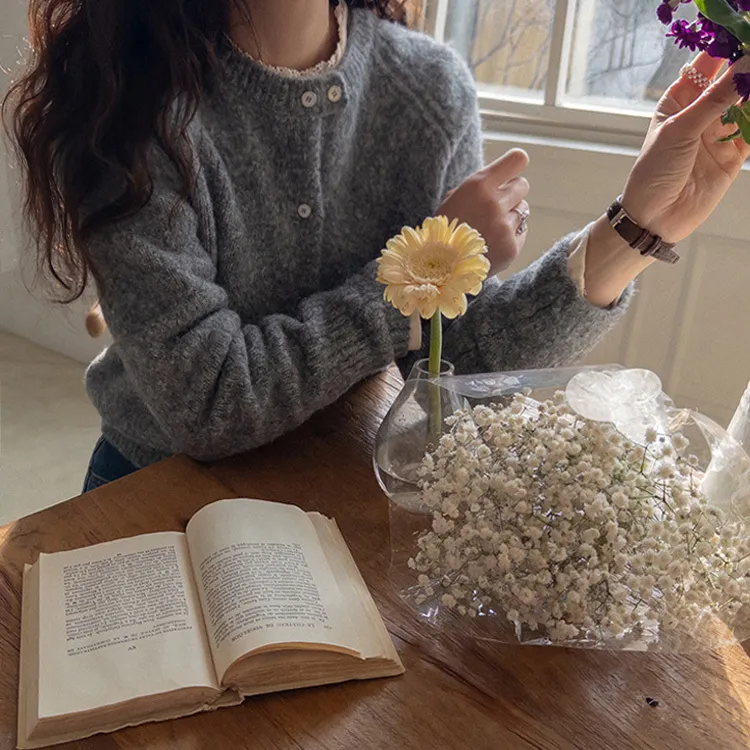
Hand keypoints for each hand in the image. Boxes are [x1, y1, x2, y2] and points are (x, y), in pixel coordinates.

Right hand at [439, 149, 529, 274]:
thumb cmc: (444, 230)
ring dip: (509, 215)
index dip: (515, 163)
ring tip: (488, 228)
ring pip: (522, 209)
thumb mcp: (453, 198)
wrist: (439, 269)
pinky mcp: (512, 247)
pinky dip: (509, 235)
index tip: (512, 169)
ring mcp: (505, 227)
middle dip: (512, 192)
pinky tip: (491, 243)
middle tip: (496, 204)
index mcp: (478, 185)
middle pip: (523, 185)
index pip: (517, 160)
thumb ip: (480, 186)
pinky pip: (521, 231)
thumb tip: (505, 178)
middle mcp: (495, 204)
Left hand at [622, 53, 749, 242]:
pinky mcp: (733, 155)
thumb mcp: (680, 130)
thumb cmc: (654, 172)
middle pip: (731, 81)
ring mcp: (718, 134)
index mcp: (678, 101)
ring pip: (747, 104)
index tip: (745, 35)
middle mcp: (700, 114)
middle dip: (746, 69)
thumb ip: (716, 99)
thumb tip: (746, 65)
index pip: (706, 65)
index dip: (726, 48)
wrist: (654, 218)